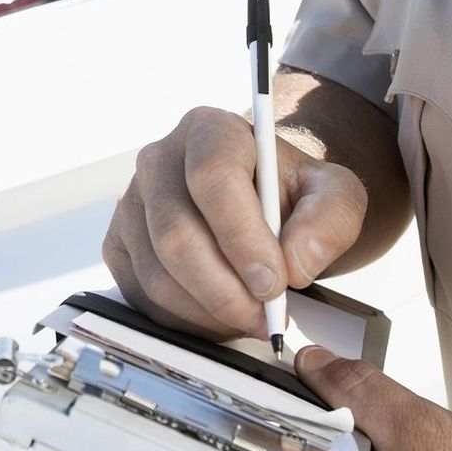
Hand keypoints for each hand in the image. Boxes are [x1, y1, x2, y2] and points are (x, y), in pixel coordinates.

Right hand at [102, 106, 366, 338]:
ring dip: (209, 311)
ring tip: (251, 318)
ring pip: (158, 274)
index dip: (241, 237)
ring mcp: (130, 203)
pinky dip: (185, 320)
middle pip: (176, 235)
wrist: (262, 207)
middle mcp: (158, 160)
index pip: (212, 177)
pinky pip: (142, 296)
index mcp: (208, 130)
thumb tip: (297, 262)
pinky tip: (219, 315)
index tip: (276, 282)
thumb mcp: (334, 196)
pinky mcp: (117, 244)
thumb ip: (331, 219)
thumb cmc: (292, 197)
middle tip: (267, 316)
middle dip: (226, 290)